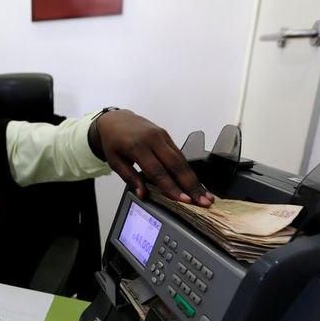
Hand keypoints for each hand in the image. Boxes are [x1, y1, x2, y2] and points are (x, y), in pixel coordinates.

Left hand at [92, 109, 212, 206]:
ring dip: (194, 179)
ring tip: (205, 195)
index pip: (157, 171)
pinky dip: (188, 169)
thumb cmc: (113, 141)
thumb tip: (143, 194)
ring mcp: (162, 136)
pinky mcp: (167, 135)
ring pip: (181, 159)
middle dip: (191, 185)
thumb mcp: (115, 161)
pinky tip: (196, 182)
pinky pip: (179, 154)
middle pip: (175, 165)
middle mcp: (152, 139)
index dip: (171, 187)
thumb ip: (129, 178)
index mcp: (137, 146)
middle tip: (203, 201)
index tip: (183, 200)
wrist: (115, 119)